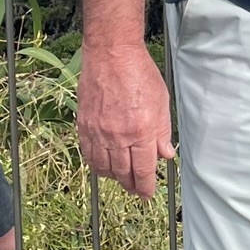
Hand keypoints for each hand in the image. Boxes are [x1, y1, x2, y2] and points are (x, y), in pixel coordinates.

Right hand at [77, 43, 175, 198]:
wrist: (112, 55)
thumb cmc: (140, 73)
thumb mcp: (162, 102)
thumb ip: (162, 132)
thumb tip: (166, 155)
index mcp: (142, 131)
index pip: (144, 170)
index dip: (146, 186)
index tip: (148, 194)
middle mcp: (118, 136)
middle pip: (123, 173)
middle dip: (131, 185)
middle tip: (136, 190)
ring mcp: (98, 132)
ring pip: (104, 167)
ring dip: (114, 177)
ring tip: (121, 179)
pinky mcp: (84, 125)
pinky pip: (89, 154)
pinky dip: (96, 164)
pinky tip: (103, 164)